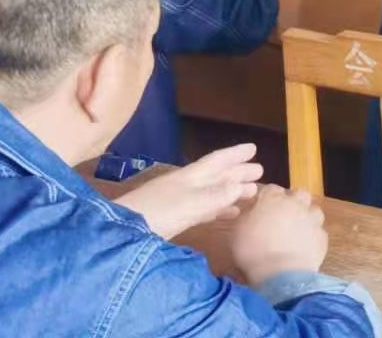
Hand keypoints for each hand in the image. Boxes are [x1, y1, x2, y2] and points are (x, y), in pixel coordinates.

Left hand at [118, 144, 262, 240]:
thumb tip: (243, 185)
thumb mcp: (191, 204)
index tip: (254, 149)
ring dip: (230, 191)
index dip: (235, 154)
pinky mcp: (175, 219)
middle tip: (259, 171)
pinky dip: (218, 209)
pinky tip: (228, 214)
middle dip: (237, 172)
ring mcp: (180, 201)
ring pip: (212, 192)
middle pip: (217, 175)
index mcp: (190, 176)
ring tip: (250, 193)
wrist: (122, 233)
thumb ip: (216, 196)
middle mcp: (187, 184)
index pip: (217, 160)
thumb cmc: (157, 213)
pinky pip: (204, 209)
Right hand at [231, 185, 329, 286]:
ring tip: (298, 229)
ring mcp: (311, 219)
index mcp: (272, 199)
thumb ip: (247, 217)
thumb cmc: (253, 251)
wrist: (280, 273)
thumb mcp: (237, 231)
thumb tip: (253, 213)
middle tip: (284, 214)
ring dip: (307, 216)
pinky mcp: (321, 236)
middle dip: (293, 200)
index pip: (271, 189)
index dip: (267, 197)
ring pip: (314, 209)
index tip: (263, 206)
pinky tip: (305, 245)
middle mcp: (295, 204)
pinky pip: (319, 231)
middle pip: (298, 193)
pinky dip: (313, 236)